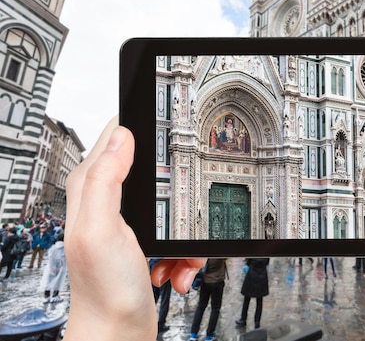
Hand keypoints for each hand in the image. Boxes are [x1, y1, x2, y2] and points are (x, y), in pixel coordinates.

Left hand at [63, 118, 210, 340]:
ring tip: (176, 254)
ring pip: (176, 206)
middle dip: (178, 193)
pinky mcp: (149, 242)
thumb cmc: (103, 289)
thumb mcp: (101, 228)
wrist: (118, 332)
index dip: (143, 129)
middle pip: (157, 173)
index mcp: (92, 188)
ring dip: (185, 231)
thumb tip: (121, 135)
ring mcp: (131, 223)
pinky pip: (180, 234)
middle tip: (182, 213)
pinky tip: (175, 268)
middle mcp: (109, 201)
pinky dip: (184, 252)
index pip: (116, 137)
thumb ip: (106, 179)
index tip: (170, 130)